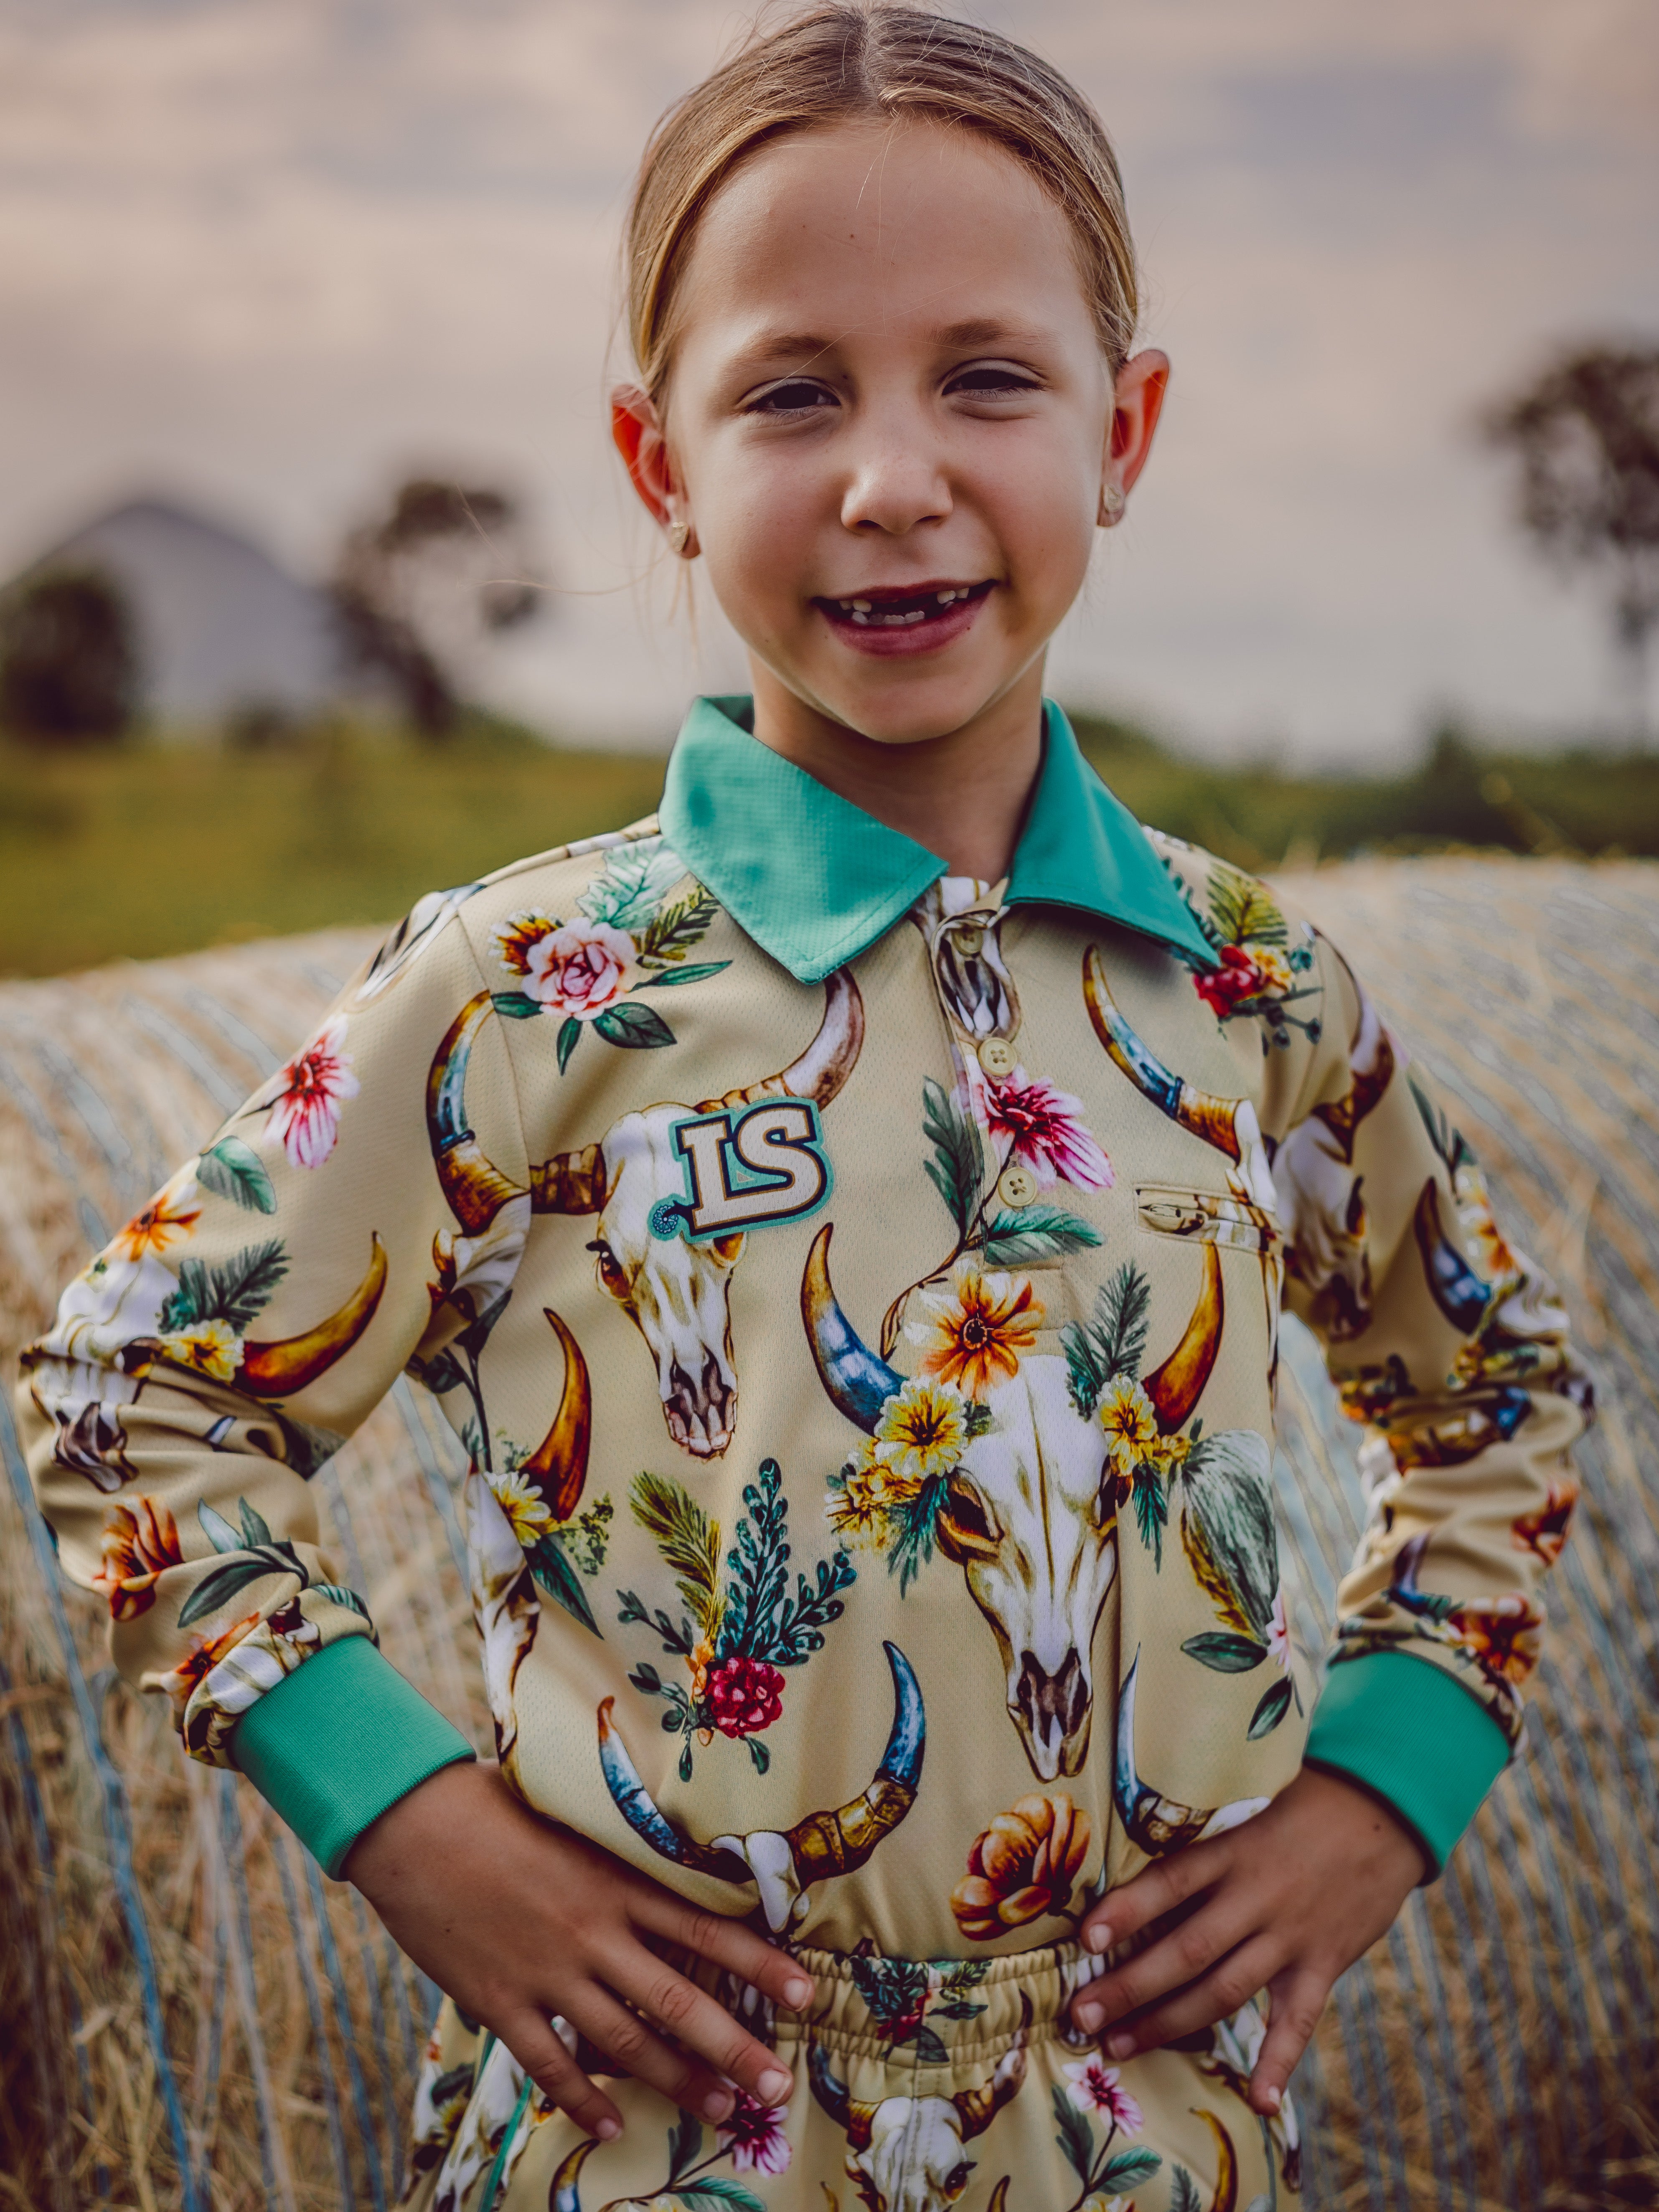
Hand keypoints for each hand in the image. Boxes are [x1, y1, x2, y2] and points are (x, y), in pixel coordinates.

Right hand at [344, 1761, 812, 2140]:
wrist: (413, 1824)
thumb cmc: (492, 1804)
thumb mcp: (571, 1820)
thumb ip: (615, 1853)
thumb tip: (656, 1862)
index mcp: (615, 1882)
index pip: (706, 1930)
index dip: (760, 1964)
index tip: (804, 1993)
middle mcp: (593, 1933)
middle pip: (679, 2001)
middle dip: (734, 2048)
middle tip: (776, 2087)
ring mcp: (547, 1973)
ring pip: (626, 2042)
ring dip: (676, 2081)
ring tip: (719, 2111)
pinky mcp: (500, 2002)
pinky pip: (551, 2064)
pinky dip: (582, 2098)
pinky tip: (609, 2123)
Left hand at [1069, 1767, 1426, 2114]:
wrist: (1385, 1812)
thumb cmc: (1304, 1798)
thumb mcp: (1248, 1799)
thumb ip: (1203, 1831)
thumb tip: (1135, 1846)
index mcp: (1234, 1851)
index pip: (1171, 1883)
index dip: (1127, 1911)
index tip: (1086, 1940)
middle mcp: (1258, 1897)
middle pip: (1187, 1951)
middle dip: (1131, 1987)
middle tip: (1081, 2016)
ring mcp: (1291, 1937)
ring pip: (1224, 1989)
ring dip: (1171, 2023)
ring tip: (1121, 2046)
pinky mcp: (1323, 1964)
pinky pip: (1299, 2021)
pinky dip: (1280, 2062)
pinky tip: (1260, 2102)